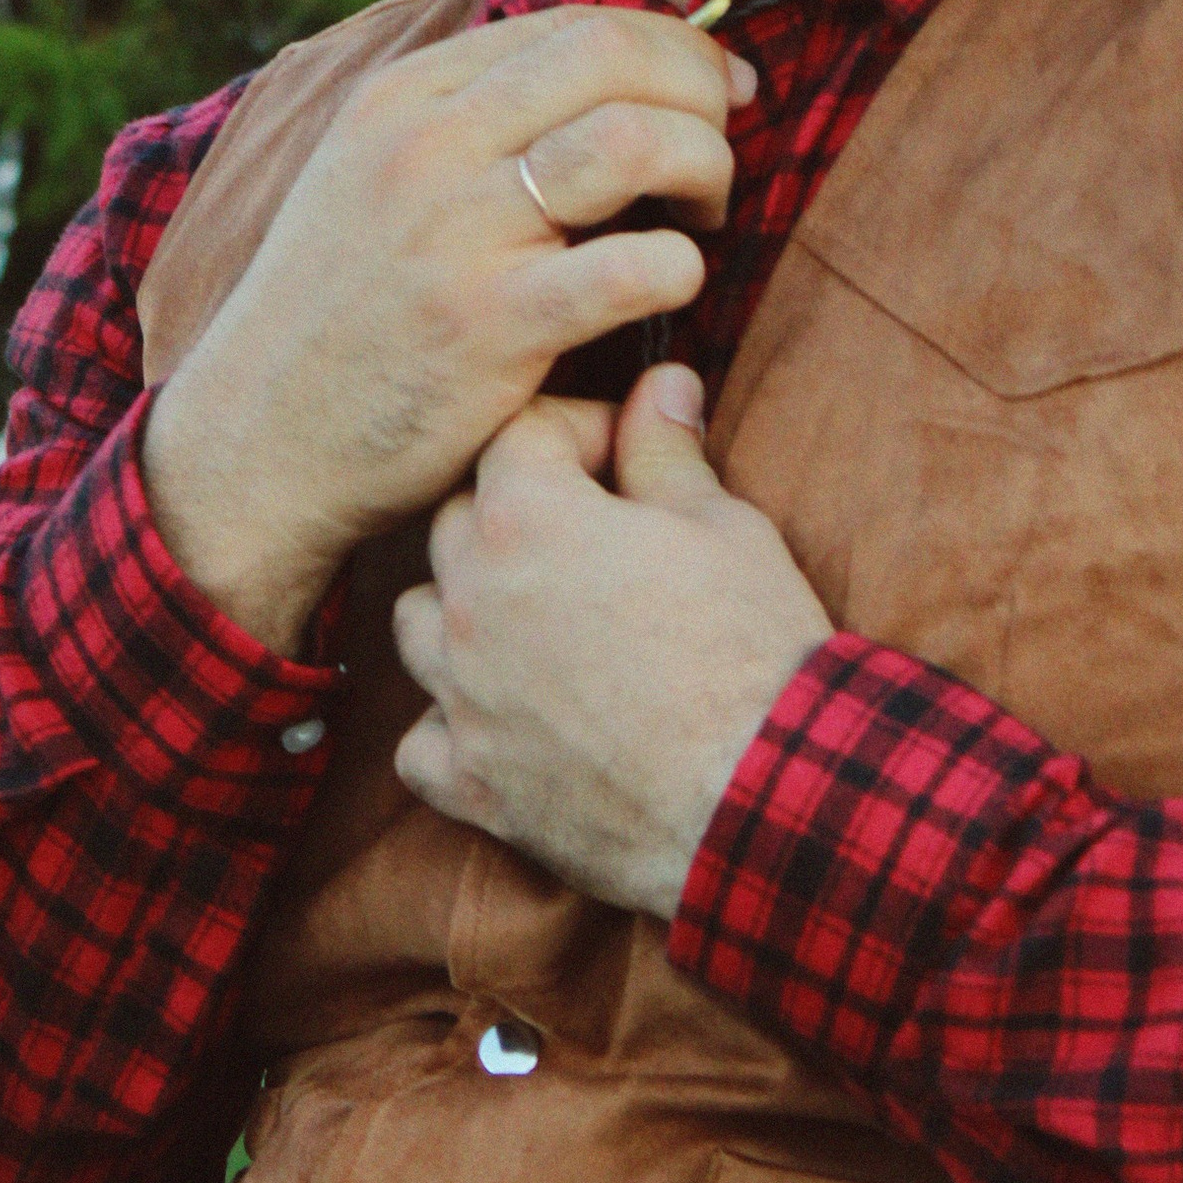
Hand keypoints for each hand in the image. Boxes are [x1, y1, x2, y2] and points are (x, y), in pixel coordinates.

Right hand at [145, 9, 754, 649]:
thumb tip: (600, 81)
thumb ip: (463, 125)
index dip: (671, 47)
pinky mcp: (491, 326)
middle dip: (702, 90)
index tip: (716, 90)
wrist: (262, 440)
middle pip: (613, 56)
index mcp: (402, 97)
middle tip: (725, 146)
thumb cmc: (341, 317)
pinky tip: (672, 287)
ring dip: (705, 165)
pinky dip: (681, 268)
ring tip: (706, 212)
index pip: (572, 24)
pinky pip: (634, 267)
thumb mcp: (369, 181)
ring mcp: (457, 233)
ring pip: (634, 140)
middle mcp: (427, 146)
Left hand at [390, 368, 831, 921]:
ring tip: (538, 623)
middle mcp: (471, 601)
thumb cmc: (752, 651)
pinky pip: (421, 738)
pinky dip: (453, 724)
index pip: (520, 434)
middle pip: (458, 522)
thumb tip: (663, 384)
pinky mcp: (471, 780)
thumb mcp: (724, 528)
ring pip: (420, 622)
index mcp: (528, 519)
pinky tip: (506, 720)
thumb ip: (667, 453)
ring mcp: (462, 695)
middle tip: (596, 538)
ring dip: (466, 611)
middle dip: (519, 513)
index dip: (581, 430)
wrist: (762, 798)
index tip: (628, 453)